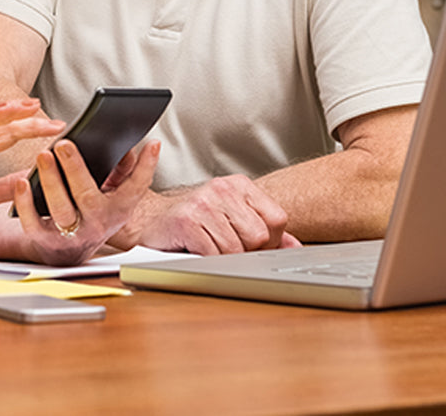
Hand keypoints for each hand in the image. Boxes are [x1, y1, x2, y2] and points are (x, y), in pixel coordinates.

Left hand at [12, 139, 160, 266]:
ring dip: (51, 181)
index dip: (146, 167)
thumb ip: (127, 171)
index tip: (151, 143)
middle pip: (88, 196)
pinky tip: (23, 181)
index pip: (136, 188)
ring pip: (60, 209)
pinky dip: (26, 203)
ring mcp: (71, 234)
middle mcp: (96, 223)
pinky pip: (33, 223)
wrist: (70, 252)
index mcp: (117, 209)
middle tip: (64, 144)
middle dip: (75, 169)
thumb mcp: (115, 196)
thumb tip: (138, 147)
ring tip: (43, 156)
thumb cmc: (92, 213)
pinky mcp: (45, 240)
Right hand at [107, 175, 299, 254]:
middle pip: (259, 236)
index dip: (269, 240)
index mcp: (239, 185)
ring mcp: (203, 203)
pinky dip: (208, 261)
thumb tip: (295, 248)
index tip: (251, 244)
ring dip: (224, 259)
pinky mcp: (186, 221)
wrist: (150, 221)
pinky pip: (213, 255)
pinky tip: (197, 251)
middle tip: (227, 248)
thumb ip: (266, 233)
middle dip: (247, 252)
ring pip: (236, 249)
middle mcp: (222, 189)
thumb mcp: (233, 219)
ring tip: (210, 249)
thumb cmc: (193, 222)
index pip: (277, 219)